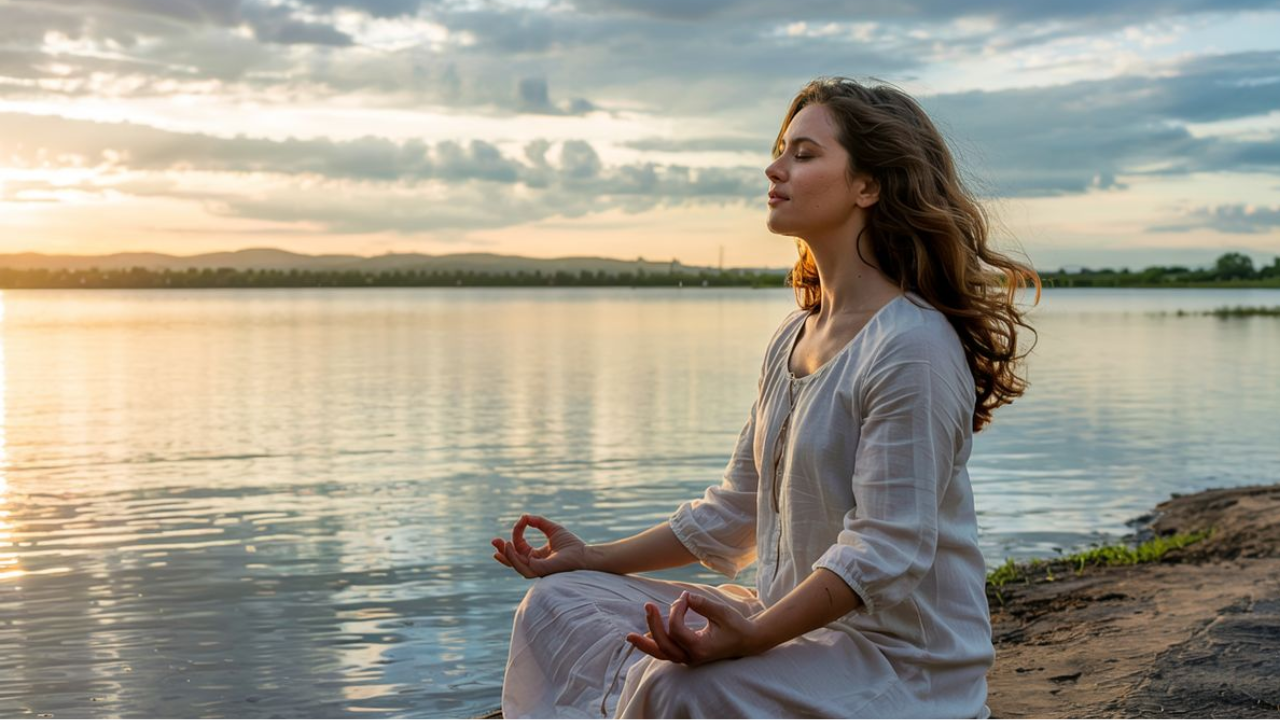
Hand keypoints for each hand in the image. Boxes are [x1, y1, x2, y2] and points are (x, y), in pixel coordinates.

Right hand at [491, 514, 588, 577]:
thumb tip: (525, 516)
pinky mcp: (539, 571)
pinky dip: (514, 558)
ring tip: (502, 543)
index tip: (522, 520)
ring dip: (507, 554)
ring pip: (515, 564)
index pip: (520, 546)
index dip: (517, 534)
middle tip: (493, 541)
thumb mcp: (552, 529)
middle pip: (513, 559)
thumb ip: (539, 522)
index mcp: (536, 556)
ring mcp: (536, 569)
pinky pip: (522, 567)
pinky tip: (511, 546)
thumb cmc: (571, 544)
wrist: (584, 555)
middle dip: (502, 551)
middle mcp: (534, 564)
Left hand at [625, 591, 759, 666]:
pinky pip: (666, 653)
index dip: (677, 609)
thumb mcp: (721, 612)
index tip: (685, 597)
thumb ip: (702, 604)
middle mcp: (692, 657)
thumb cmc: (736, 625)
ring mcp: (689, 659)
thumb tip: (683, 597)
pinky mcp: (687, 655)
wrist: (747, 641)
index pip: (677, 629)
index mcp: (701, 648)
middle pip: (664, 645)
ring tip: (629, 637)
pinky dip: (655, 645)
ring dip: (646, 644)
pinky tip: (643, 637)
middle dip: (653, 625)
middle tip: (647, 606)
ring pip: (662, 654)